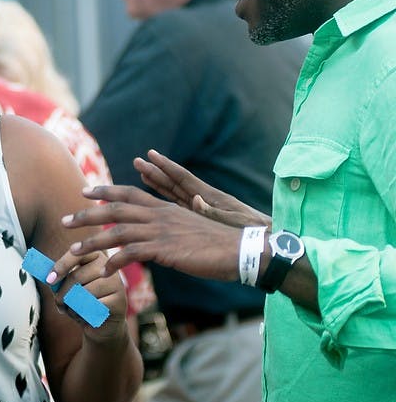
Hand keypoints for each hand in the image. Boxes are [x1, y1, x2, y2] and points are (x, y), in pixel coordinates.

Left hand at [47, 249, 127, 342]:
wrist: (100, 324)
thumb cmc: (81, 300)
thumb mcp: (67, 286)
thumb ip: (57, 277)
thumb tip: (42, 271)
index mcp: (95, 255)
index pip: (76, 254)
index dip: (61, 266)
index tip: (49, 280)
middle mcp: (108, 266)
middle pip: (76, 276)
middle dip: (62, 293)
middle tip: (59, 303)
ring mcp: (116, 283)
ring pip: (83, 293)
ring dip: (72, 306)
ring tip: (74, 310)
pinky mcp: (120, 301)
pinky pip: (92, 307)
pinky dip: (83, 314)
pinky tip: (86, 317)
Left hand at [63, 184, 242, 283]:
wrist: (239, 250)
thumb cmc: (215, 244)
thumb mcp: (186, 229)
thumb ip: (165, 229)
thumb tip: (151, 238)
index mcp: (163, 207)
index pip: (127, 193)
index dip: (104, 191)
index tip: (84, 192)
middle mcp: (158, 215)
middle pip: (114, 209)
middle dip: (86, 215)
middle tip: (65, 220)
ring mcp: (160, 231)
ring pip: (117, 231)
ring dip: (92, 242)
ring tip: (73, 251)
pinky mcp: (165, 249)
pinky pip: (131, 254)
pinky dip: (114, 262)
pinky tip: (103, 272)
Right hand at [135, 150, 270, 228]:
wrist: (262, 246)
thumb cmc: (251, 233)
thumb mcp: (233, 222)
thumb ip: (213, 212)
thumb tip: (195, 200)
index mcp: (210, 197)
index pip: (183, 178)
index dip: (166, 166)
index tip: (151, 155)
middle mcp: (202, 199)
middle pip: (174, 183)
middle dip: (156, 172)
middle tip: (138, 161)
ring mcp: (201, 209)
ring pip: (174, 194)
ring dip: (158, 183)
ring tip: (143, 173)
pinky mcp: (200, 220)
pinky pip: (178, 207)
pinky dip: (165, 200)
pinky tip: (155, 199)